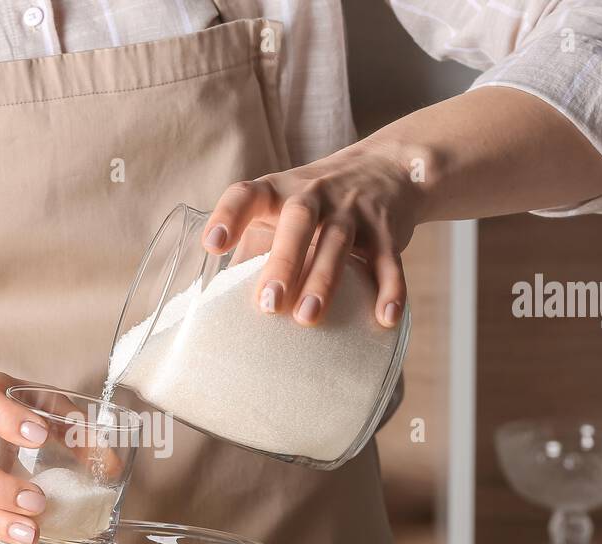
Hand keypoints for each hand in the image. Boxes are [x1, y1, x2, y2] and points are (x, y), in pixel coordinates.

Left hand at [202, 139, 419, 328]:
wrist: (387, 167)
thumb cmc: (316, 204)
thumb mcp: (280, 213)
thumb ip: (253, 250)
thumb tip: (220, 302)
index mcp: (277, 191)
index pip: (247, 195)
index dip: (228, 216)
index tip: (212, 246)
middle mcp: (314, 194)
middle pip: (299, 220)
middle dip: (283, 262)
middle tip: (269, 305)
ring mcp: (353, 210)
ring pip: (339, 242)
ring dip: (324, 280)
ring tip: (308, 318)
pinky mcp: (387, 230)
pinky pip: (388, 261)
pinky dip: (389, 289)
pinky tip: (383, 318)